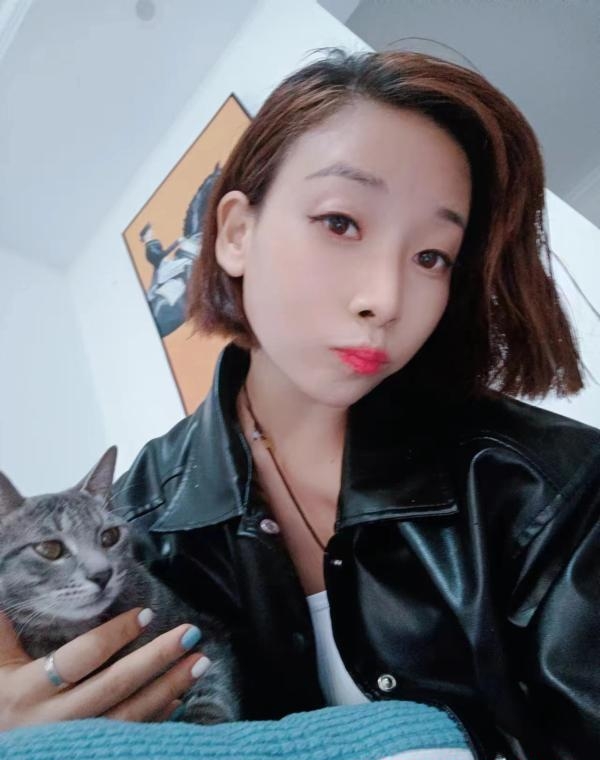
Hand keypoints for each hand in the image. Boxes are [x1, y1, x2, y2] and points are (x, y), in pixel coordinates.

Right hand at [0, 608, 209, 728]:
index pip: (80, 658)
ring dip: (169, 687)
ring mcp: (73, 744)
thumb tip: (5, 597)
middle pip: (115, 685)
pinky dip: (157, 718)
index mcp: (28, 691)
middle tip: (191, 633)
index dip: (114, 635)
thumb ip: (2, 636)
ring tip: (200, 662)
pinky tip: (180, 698)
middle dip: (157, 658)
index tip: (146, 614)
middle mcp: (54, 720)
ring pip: (131, 715)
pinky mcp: (90, 758)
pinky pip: (131, 738)